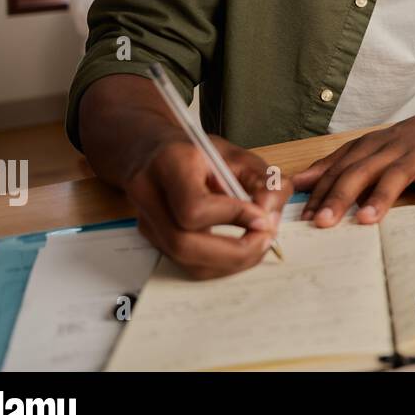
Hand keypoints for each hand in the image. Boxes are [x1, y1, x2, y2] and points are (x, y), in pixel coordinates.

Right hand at [125, 135, 293, 278]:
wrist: (155, 151)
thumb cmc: (199, 153)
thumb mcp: (238, 155)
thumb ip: (263, 181)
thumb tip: (270, 217)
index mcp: (171, 163)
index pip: (194, 207)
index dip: (233, 217)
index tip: (262, 217)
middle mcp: (148, 194)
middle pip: (183, 244)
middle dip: (233, 252)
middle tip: (266, 239)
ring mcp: (144, 220)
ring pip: (184, 260)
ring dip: (229, 262)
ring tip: (257, 244)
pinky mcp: (151, 238)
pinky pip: (185, 264)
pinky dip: (219, 264)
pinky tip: (239, 248)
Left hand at [294, 100, 414, 226]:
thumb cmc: (405, 142)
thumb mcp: (367, 149)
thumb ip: (336, 166)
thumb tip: (299, 183)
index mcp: (370, 147)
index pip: (340, 170)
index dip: (321, 192)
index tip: (304, 217)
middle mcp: (391, 148)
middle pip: (362, 171)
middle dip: (341, 196)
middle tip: (323, 222)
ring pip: (399, 172)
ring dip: (382, 195)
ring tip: (367, 218)